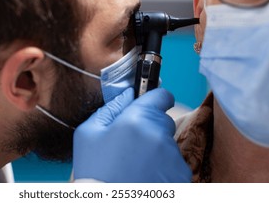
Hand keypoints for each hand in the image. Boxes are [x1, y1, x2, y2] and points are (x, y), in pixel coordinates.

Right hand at [73, 87, 191, 181]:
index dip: (154, 99)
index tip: (148, 106)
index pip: (162, 96)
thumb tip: (128, 94)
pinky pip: (174, 162)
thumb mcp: (88, 134)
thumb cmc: (94, 172)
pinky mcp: (181, 175)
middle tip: (131, 145)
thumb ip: (110, 108)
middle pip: (164, 120)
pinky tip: (146, 176)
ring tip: (136, 165)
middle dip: (151, 127)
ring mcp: (173, 157)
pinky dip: (163, 166)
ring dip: (157, 148)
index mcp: (136, 120)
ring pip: (168, 142)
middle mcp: (159, 135)